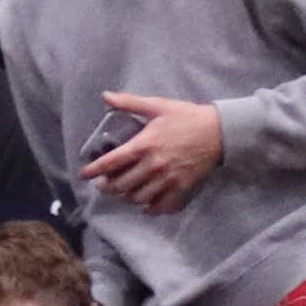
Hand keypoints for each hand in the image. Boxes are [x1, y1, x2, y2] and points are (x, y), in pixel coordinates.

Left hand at [80, 93, 225, 214]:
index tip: (85, 174)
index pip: (111, 163)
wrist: (220, 130)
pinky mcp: (181, 187)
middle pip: (120, 185)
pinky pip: (161, 206)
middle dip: (107, 187)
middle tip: (103, 185)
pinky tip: (145, 206)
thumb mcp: (157, 105)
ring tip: (122, 193)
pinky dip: (150, 209)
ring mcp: (167, 179)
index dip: (94, 170)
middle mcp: (153, 165)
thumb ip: (129, 102)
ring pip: (138, 198)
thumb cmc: (187, 116)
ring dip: (126, 198)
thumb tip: (105, 96)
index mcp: (144, 145)